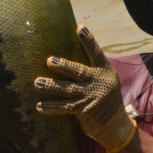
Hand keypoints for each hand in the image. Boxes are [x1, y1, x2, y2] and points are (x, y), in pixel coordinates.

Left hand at [34, 25, 136, 152]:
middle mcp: (99, 82)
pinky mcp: (84, 110)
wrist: (115, 125)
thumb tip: (69, 60)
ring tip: (37, 83)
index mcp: (105, 71)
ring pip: (68, 89)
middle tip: (49, 61)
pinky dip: (51, 107)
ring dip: (51, 86)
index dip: (88, 40)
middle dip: (63, 66)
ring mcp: (91, 96)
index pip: (96, 53)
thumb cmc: (106, 99)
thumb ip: (92, 72)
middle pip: (78, 71)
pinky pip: (64, 107)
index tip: (79, 28)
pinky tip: (39, 105)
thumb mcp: (106, 82)